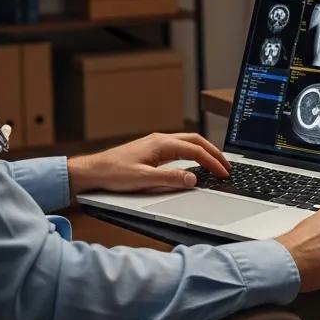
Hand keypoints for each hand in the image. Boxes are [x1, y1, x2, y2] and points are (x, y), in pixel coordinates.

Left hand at [67, 132, 230, 196]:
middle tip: (227, 167)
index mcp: (161, 143)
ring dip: (204, 152)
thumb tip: (193, 179)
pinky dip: (193, 154)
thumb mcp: (143, 180)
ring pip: (188, 143)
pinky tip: (195, 164)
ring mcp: (156, 144)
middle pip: (196, 141)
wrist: (92, 171)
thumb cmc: (113, 173)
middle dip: (214, 153)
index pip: (195, 150)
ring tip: (216, 164)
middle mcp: (160, 140)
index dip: (212, 162)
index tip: (223, 173)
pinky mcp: (152, 151)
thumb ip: (170, 179)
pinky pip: (180, 148)